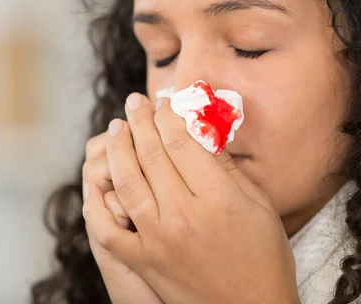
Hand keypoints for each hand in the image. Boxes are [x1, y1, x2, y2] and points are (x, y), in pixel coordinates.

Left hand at [82, 93, 298, 303]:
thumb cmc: (264, 257)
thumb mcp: (260, 205)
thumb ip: (228, 167)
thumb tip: (203, 131)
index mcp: (218, 197)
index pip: (182, 140)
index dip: (169, 113)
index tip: (164, 99)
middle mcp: (184, 214)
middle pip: (151, 153)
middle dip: (140, 120)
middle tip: (134, 102)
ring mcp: (158, 239)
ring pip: (126, 182)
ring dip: (117, 150)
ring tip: (116, 129)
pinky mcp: (144, 261)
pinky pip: (108, 230)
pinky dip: (97, 205)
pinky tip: (96, 184)